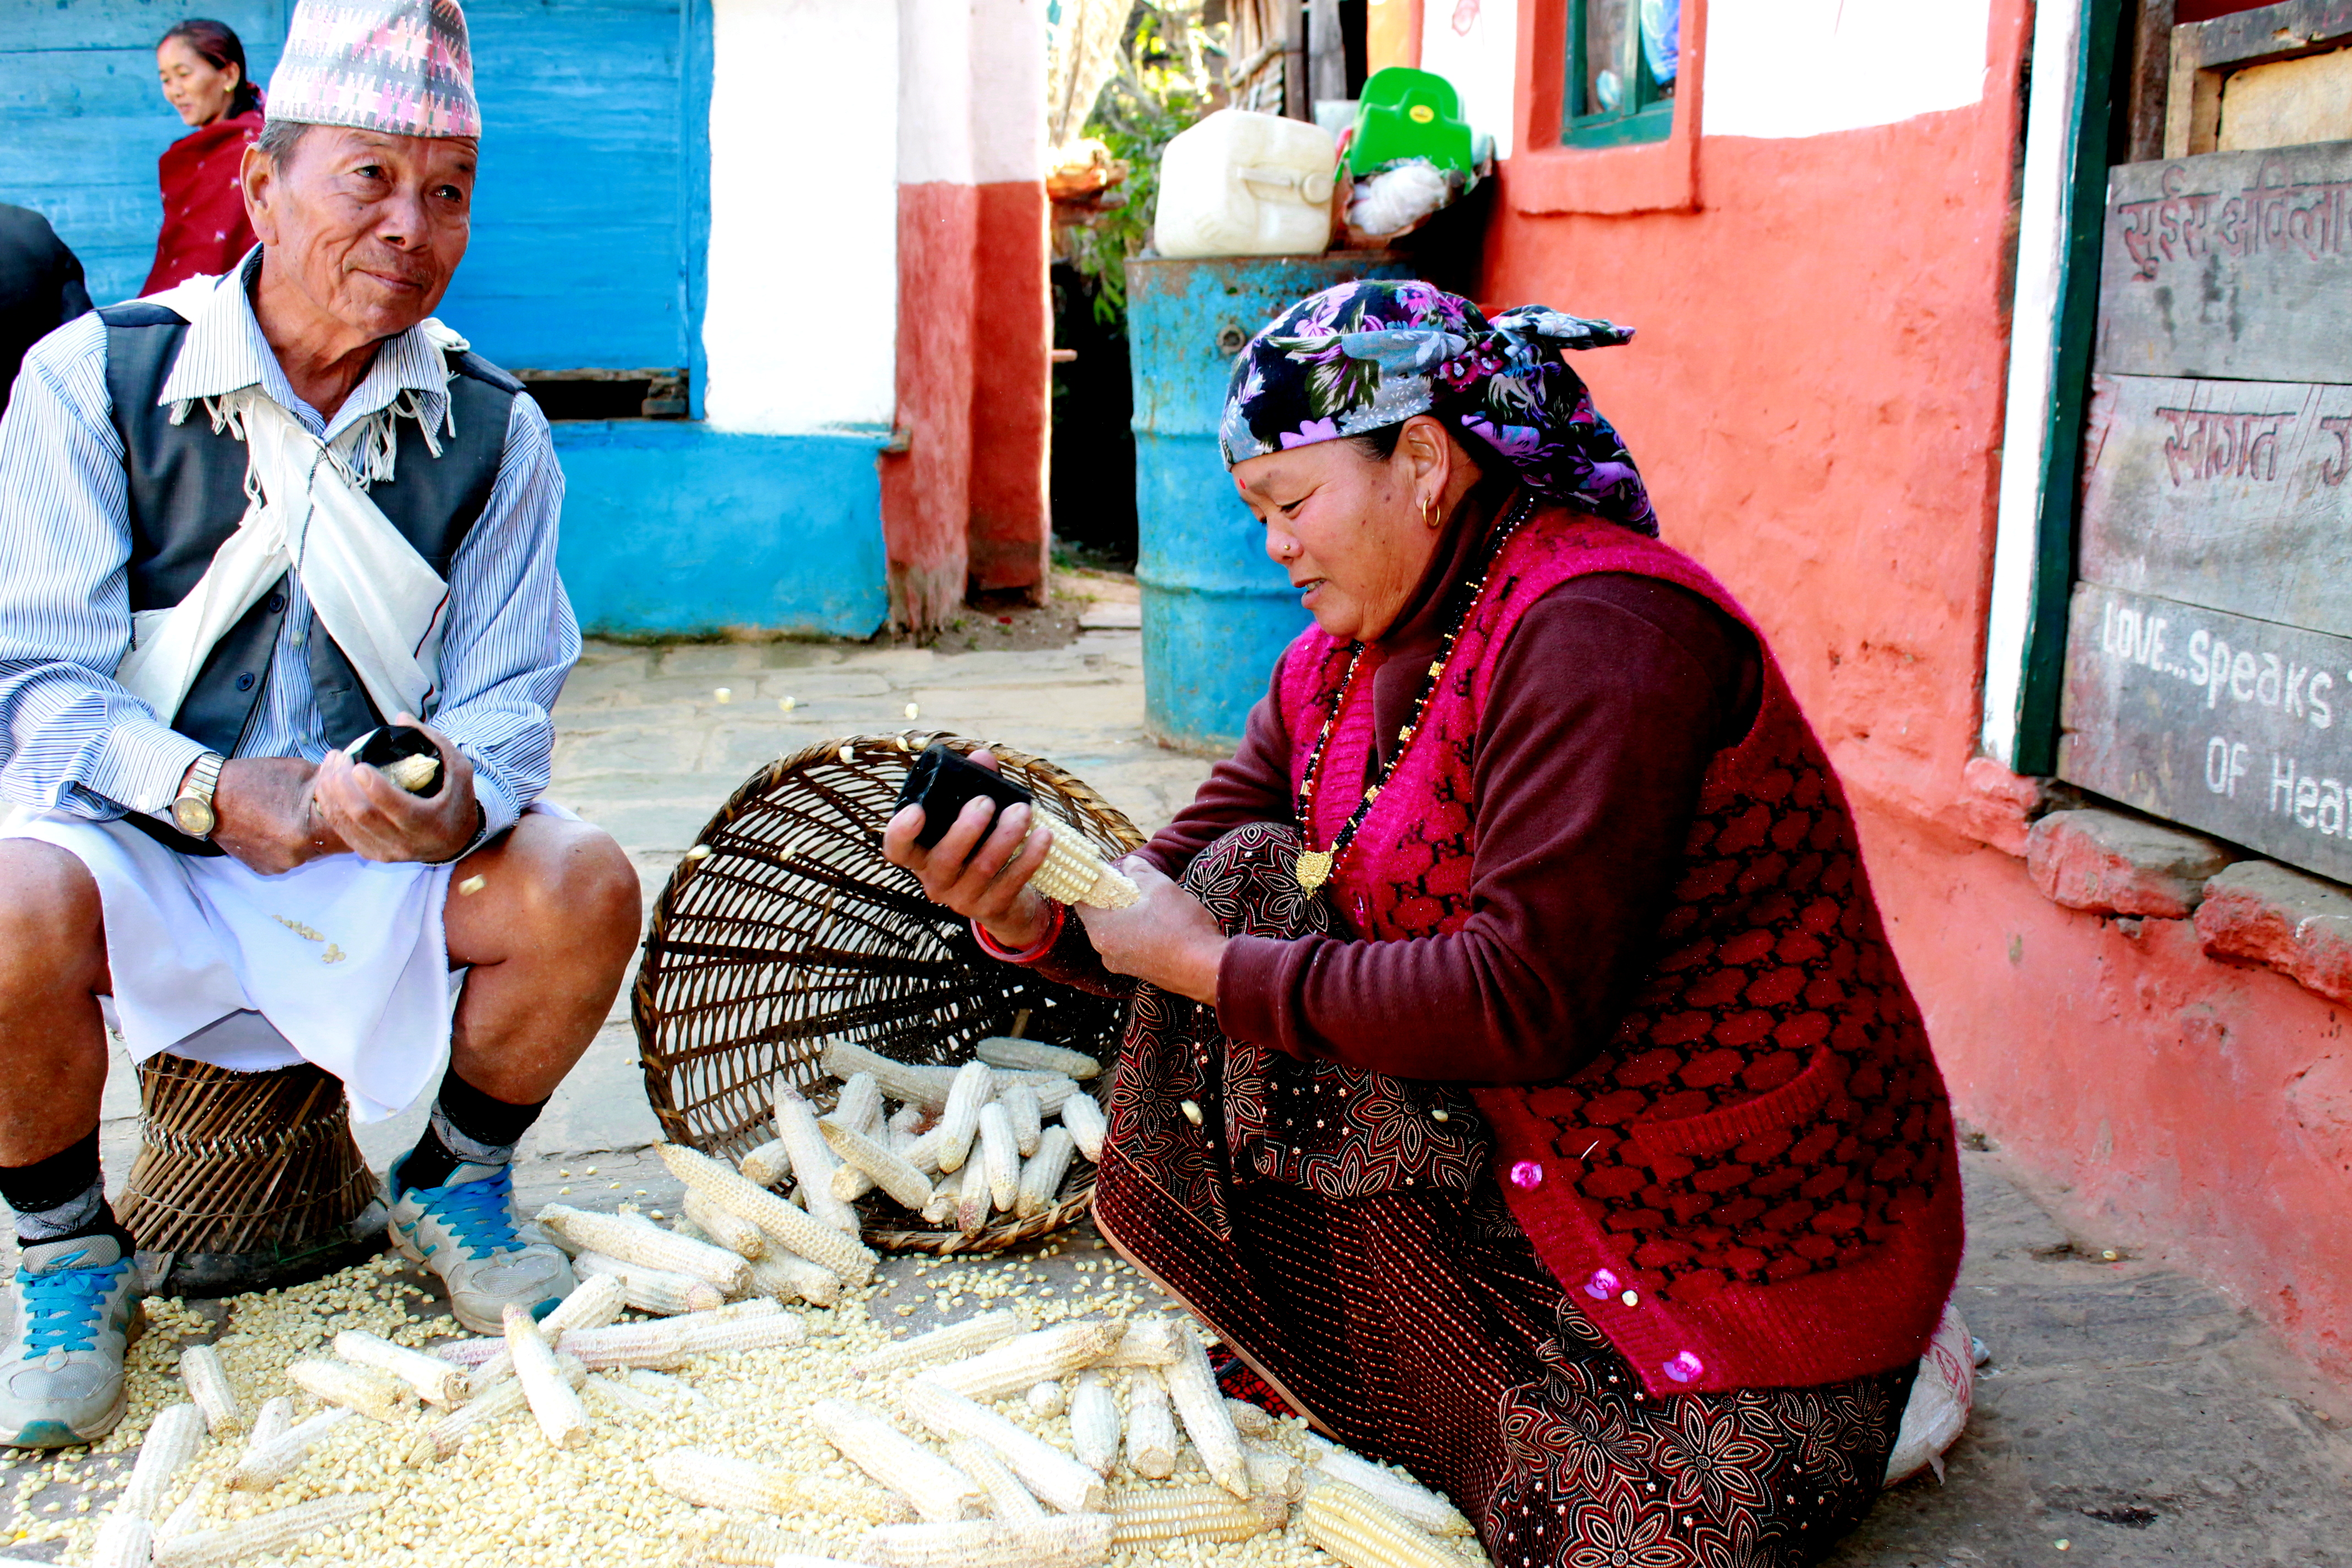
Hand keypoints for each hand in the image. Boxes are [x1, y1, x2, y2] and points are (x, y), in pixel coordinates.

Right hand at [211, 757, 346, 874]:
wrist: (205, 797)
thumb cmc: (252, 779)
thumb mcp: (299, 772)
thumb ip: (332, 782)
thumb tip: (355, 779)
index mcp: (307, 832)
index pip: (351, 834)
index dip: (357, 819)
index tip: (356, 807)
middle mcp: (295, 856)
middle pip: (333, 845)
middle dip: (334, 826)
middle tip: (326, 807)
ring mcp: (279, 865)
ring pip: (312, 851)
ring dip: (312, 835)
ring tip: (296, 813)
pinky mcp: (265, 869)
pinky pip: (290, 856)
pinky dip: (292, 842)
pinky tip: (279, 824)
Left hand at [308, 715, 480, 864]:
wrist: (453, 841)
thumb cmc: (454, 799)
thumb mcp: (458, 769)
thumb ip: (434, 741)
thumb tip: (400, 716)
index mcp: (430, 823)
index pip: (398, 808)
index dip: (375, 788)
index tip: (359, 765)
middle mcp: (407, 843)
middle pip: (363, 814)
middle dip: (343, 784)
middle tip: (339, 757)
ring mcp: (386, 852)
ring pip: (346, 823)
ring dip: (331, 792)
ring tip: (330, 765)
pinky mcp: (370, 854)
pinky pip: (341, 831)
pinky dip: (329, 806)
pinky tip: (327, 784)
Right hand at [880, 749, 1056, 951]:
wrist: (1004, 900)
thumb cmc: (979, 847)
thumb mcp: (971, 818)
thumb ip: (973, 785)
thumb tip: (982, 756)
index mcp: (922, 856)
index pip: (898, 850)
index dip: (901, 833)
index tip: (916, 810)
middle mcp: (936, 881)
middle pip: (945, 858)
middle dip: (967, 827)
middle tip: (986, 801)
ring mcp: (964, 899)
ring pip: (983, 868)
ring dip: (1005, 835)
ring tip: (1023, 810)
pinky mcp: (993, 907)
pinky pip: (1013, 881)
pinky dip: (1030, 856)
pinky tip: (1044, 834)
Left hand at [1075, 858, 1226, 1004]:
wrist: (1208, 969)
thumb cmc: (1181, 927)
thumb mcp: (1160, 888)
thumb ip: (1140, 871)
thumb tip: (1129, 862)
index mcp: (1103, 930)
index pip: (1081, 902)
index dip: (1090, 885)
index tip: (1102, 874)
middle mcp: (1105, 951)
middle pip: (1098, 918)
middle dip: (1110, 899)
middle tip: (1129, 883)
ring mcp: (1122, 965)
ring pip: (1115, 933)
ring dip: (1125, 917)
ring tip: (1147, 902)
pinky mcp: (1139, 973)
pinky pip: (1128, 947)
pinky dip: (1136, 933)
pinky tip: (1157, 923)